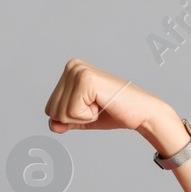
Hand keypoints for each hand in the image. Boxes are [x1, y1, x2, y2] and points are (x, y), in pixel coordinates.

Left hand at [43, 58, 170, 135]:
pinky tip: (103, 104)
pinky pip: (72, 112)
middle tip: (98, 106)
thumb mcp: (82, 118)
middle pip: (52, 110)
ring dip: (83, 117)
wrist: (141, 113)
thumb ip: (63, 121)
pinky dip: (88, 116)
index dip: (70, 117)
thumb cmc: (113, 112)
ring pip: (60, 113)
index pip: (49, 108)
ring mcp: (78, 71)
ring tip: (101, 104)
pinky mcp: (86, 80)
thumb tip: (51, 124)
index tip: (92, 106)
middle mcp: (72, 66)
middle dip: (75, 118)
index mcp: (69, 71)